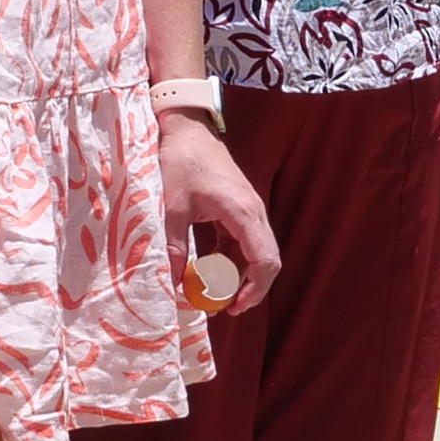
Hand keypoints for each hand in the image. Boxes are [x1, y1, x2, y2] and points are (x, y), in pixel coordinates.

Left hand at [159, 112, 279, 314]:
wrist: (188, 130)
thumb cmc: (181, 161)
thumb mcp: (173, 206)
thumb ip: (176, 246)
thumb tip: (174, 284)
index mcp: (242, 212)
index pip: (265, 260)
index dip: (254, 289)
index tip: (233, 307)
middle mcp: (253, 214)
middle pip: (266, 261)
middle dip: (249, 290)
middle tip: (223, 309)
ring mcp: (249, 213)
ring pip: (255, 255)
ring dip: (238, 278)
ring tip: (212, 297)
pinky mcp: (239, 212)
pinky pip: (242, 245)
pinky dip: (229, 263)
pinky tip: (208, 275)